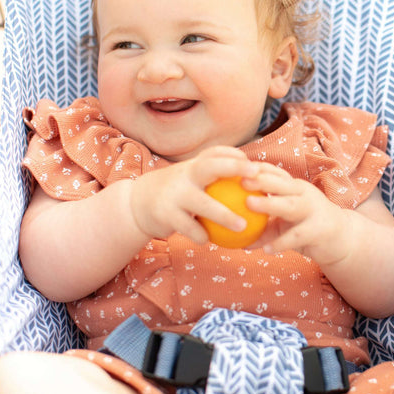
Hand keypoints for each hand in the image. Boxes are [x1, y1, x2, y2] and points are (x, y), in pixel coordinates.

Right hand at [128, 146, 260, 242]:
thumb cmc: (178, 192)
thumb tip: (251, 186)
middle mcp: (184, 175)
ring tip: (242, 226)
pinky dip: (200, 235)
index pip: (214, 153)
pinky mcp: (165, 214)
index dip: (234, 156)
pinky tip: (208, 240)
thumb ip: (214, 178)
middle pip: (209, 167)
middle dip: (232, 167)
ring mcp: (174, 194)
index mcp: (193, 166)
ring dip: (223, 215)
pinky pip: (188, 227)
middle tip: (255, 175)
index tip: (255, 166)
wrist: (138, 203)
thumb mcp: (191, 180)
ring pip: (202, 203)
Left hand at [242, 163, 351, 265]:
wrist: (341, 239)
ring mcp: (313, 210)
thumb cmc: (307, 228)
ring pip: (290, 205)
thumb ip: (264, 226)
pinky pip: (297, 235)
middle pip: (282, 184)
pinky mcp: (319, 230)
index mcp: (295, 188)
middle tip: (240, 180)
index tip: (238, 166)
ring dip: (269, 203)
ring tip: (249, 205)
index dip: (259, 169)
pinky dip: (281, 242)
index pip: (277, 172)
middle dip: (262, 180)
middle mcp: (305, 194)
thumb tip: (234, 236)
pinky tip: (267, 250)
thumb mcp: (285, 224)